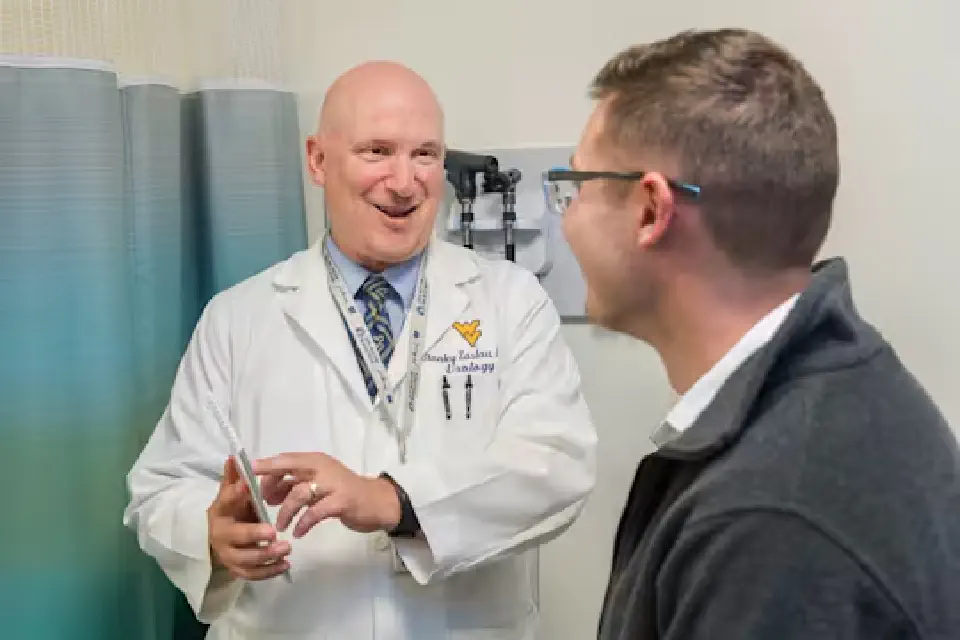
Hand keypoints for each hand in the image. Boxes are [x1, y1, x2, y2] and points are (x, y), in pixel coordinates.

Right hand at [206, 457, 290, 579]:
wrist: (219, 537)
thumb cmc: (232, 511)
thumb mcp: (232, 493)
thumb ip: (235, 477)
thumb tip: (234, 456)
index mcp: (220, 511)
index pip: (226, 501)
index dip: (235, 494)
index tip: (247, 486)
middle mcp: (221, 534)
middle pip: (236, 536)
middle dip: (254, 534)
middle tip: (273, 532)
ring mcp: (228, 555)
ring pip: (245, 559)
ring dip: (266, 555)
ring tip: (287, 548)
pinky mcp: (237, 569)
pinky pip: (252, 574)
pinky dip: (269, 572)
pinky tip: (285, 565)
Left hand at [253, 452, 400, 537]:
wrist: (376, 502)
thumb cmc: (343, 492)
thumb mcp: (318, 483)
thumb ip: (295, 485)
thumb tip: (267, 493)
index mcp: (315, 461)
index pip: (286, 459)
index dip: (266, 466)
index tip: (247, 474)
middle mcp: (323, 467)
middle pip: (290, 469)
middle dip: (271, 484)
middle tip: (263, 503)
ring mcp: (333, 483)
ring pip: (300, 493)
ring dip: (286, 511)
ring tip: (280, 526)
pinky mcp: (342, 501)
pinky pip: (316, 512)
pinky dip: (304, 522)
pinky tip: (299, 533)